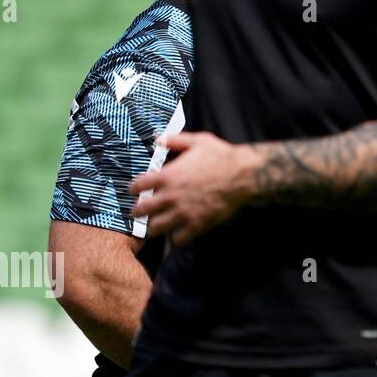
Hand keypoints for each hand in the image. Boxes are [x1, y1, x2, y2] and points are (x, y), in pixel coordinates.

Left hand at [130, 132, 256, 246]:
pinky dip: (177, 237)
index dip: (133, 188)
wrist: (244, 175)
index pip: (138, 185)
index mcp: (168, 176)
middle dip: (137, 211)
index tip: (134, 191)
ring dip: (154, 227)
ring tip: (156, 225)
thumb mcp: (198, 141)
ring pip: (156, 228)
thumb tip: (157, 137)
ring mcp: (183, 212)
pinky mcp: (197, 224)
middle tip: (139, 212)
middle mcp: (171, 196)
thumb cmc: (222, 156)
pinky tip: (179, 233)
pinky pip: (178, 239)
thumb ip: (175, 139)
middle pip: (141, 210)